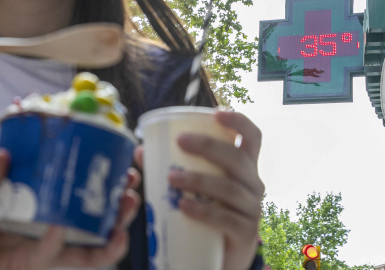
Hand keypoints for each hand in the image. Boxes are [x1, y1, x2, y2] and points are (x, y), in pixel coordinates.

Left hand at [0, 150, 140, 269]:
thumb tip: (1, 155)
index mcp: (47, 196)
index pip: (83, 184)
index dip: (108, 174)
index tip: (123, 157)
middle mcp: (55, 220)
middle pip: (99, 215)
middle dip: (121, 203)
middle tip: (131, 185)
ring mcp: (50, 244)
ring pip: (90, 241)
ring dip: (111, 230)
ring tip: (123, 214)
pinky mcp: (36, 263)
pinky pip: (55, 256)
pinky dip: (59, 245)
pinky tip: (60, 231)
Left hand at [135, 110, 263, 269]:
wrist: (220, 255)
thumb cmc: (208, 211)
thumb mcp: (197, 187)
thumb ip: (173, 166)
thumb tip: (141, 151)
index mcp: (244, 168)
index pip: (252, 138)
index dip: (239, 121)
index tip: (217, 113)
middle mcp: (253, 184)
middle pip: (238, 159)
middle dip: (209, 146)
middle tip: (181, 142)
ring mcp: (252, 209)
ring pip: (229, 188)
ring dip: (199, 180)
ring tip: (171, 179)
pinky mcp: (245, 234)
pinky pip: (226, 219)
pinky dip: (204, 211)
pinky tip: (184, 207)